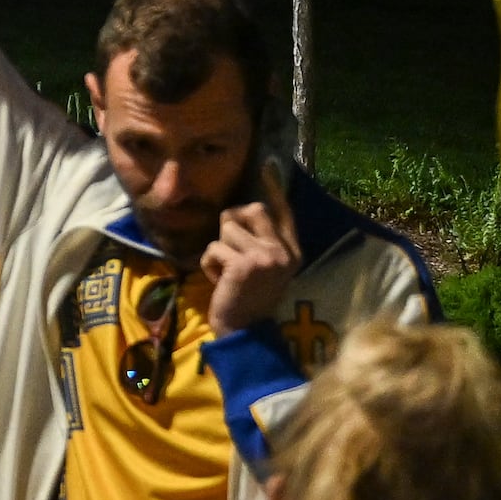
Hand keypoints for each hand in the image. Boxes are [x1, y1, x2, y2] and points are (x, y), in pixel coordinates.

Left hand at [202, 189, 303, 333]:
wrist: (245, 334)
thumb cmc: (246, 299)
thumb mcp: (262, 268)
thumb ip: (261, 241)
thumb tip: (248, 206)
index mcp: (292, 252)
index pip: (284, 212)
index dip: (274, 189)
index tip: (268, 165)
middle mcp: (284, 251)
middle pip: (251, 209)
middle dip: (231, 224)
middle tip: (231, 251)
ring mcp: (267, 257)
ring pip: (226, 228)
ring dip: (217, 250)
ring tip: (226, 273)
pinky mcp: (245, 264)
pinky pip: (213, 248)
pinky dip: (208, 265)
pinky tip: (220, 283)